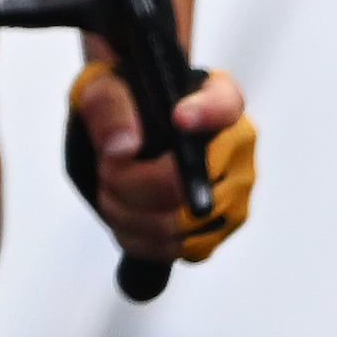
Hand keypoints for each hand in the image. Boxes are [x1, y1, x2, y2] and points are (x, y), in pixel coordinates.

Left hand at [66, 58, 254, 266]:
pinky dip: (134, 236)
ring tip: (112, 185)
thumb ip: (108, 107)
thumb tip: (124, 148)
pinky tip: (124, 211)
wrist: (121, 138)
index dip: (207, 113)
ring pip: (174, 224)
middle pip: (186, 183)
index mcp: (216, 99)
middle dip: (130, 181)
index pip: (226, 104)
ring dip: (126, 209)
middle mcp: (236, 150)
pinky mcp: (214, 233)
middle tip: (107, 166)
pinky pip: (170, 249)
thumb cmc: (120, 106)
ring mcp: (232, 197)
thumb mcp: (101, 88)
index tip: (178, 118)